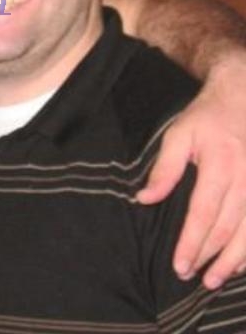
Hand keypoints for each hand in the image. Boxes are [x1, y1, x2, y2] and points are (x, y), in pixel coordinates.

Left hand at [137, 51, 245, 288]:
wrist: (241, 100)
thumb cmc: (205, 119)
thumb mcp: (178, 135)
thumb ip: (164, 169)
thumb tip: (144, 199)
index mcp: (220, 166)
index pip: (203, 214)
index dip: (192, 242)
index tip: (179, 264)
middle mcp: (245, 181)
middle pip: (227, 229)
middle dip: (208, 256)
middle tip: (189, 276)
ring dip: (232, 261)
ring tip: (214, 280)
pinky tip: (239, 264)